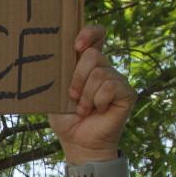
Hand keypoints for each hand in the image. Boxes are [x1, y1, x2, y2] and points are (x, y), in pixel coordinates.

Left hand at [47, 26, 135, 163]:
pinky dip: (98, 101)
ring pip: (99, 74)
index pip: (97, 36)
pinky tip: (99, 111)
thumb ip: (59, 73)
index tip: (76, 45)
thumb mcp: (57, 93)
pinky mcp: (127, 93)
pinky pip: (110, 87)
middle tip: (73, 96)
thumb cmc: (66, 119)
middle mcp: (105, 69)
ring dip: (86, 96)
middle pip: (93, 55)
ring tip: (84, 109)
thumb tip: (48, 55)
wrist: (78, 143)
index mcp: (88, 64)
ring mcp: (118, 80)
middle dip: (77, 77)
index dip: (89, 33)